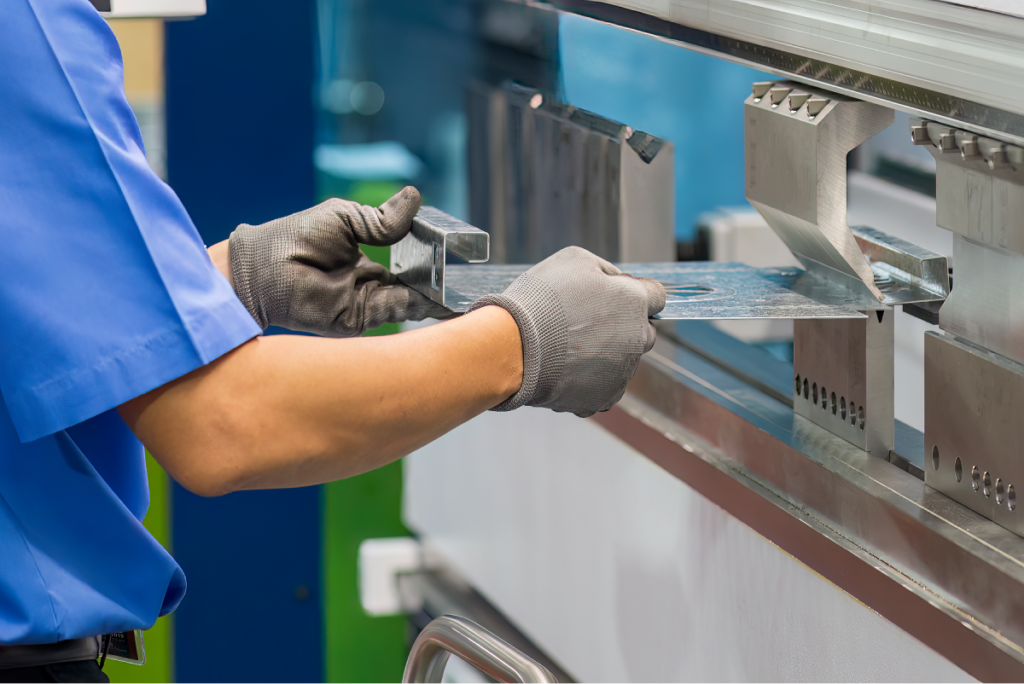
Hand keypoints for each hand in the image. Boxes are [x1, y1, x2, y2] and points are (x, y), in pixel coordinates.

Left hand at [228, 187, 450, 335]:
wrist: (262, 267)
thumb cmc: (295, 236)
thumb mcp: (346, 219)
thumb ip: (383, 220)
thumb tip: (417, 198)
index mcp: (367, 262)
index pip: (408, 266)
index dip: (430, 262)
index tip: (455, 256)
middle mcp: (369, 287)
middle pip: (414, 288)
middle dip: (438, 284)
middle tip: (466, 275)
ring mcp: (364, 305)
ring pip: (409, 303)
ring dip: (433, 296)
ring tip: (460, 286)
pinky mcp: (358, 319)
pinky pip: (393, 312)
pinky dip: (416, 305)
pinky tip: (437, 295)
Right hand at [469, 246, 665, 416]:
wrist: (514, 346)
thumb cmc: (541, 299)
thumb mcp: (575, 260)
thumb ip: (607, 271)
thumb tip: (617, 282)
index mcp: (635, 302)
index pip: (656, 296)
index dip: (634, 293)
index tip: (614, 297)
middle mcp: (637, 339)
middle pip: (641, 332)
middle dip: (621, 327)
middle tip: (584, 323)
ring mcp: (622, 372)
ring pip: (622, 362)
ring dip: (604, 355)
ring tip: (566, 348)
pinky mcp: (603, 398)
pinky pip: (604, 388)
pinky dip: (589, 381)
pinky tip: (564, 369)